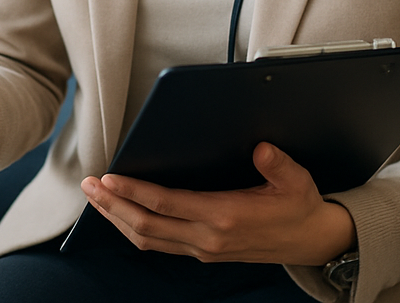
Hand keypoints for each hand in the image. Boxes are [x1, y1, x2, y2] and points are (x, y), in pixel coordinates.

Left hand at [80, 142, 355, 265]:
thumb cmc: (299, 206)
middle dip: (112, 204)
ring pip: (147, 239)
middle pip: (146, 224)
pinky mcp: (203, 251)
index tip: (109, 177)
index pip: (166, 204)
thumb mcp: (296, 181)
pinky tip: (121, 213)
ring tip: (94, 197)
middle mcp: (207, 237)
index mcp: (224, 217)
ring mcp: (203, 248)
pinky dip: (133, 229)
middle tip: (87, 185)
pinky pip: (159, 243)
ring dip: (117, 218)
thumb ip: (277, 164)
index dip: (134, 191)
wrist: (312, 241)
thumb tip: (261, 148)